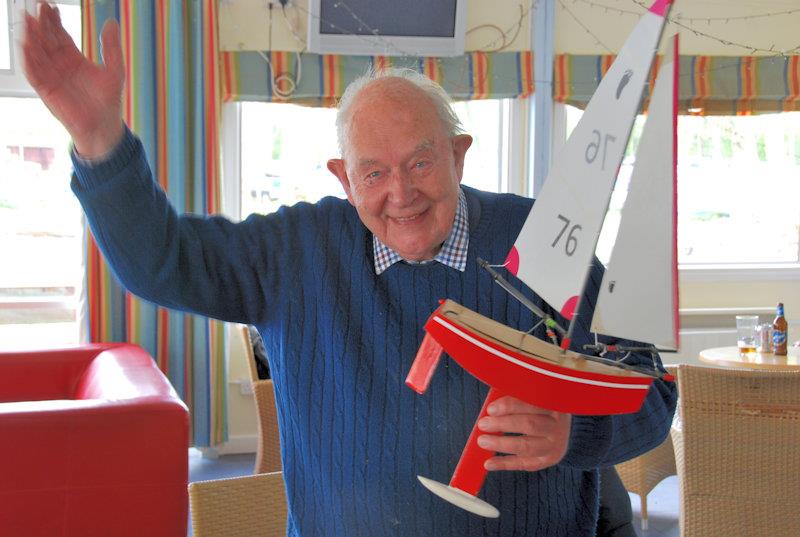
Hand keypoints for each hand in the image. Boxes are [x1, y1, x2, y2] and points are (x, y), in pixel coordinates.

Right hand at [22, 2, 124, 157]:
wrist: (104, 127)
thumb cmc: (109, 101)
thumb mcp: (114, 70)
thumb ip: (111, 47)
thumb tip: (111, 22)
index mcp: (73, 59)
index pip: (59, 35)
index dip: (53, 20)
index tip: (49, 5)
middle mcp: (60, 66)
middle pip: (46, 40)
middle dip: (40, 24)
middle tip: (35, 7)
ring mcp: (52, 77)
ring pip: (37, 53)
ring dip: (31, 37)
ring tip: (27, 21)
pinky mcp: (47, 90)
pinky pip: (34, 73)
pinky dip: (29, 60)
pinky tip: (26, 46)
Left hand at [476, 396, 570, 471]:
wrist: (563, 429)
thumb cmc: (539, 410)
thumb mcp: (533, 399)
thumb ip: (515, 400)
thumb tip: (489, 408)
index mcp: (552, 404)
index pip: (531, 404)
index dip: (509, 406)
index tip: (490, 409)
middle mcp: (556, 425)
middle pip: (529, 424)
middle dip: (503, 424)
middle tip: (483, 424)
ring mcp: (553, 445)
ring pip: (527, 446)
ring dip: (502, 444)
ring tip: (482, 442)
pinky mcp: (547, 460)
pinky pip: (524, 464)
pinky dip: (504, 464)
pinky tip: (488, 463)